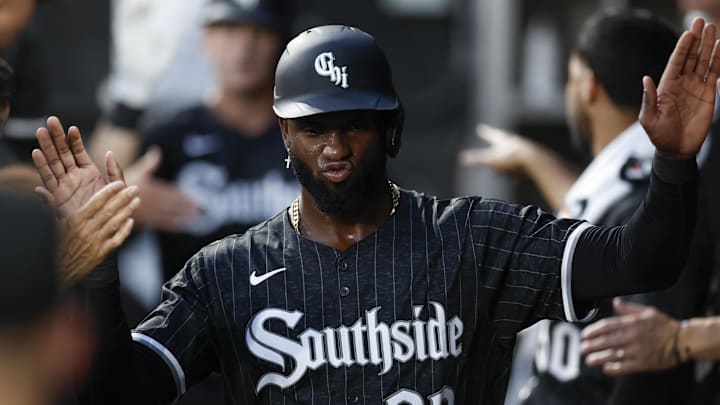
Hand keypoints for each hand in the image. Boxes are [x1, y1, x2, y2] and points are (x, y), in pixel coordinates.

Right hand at [32, 116, 124, 218]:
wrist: (107, 227)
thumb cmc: (115, 208)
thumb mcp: (119, 187)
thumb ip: (115, 170)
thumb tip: (109, 153)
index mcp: (88, 172)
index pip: (78, 151)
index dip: (74, 140)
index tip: (71, 127)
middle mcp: (74, 176)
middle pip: (62, 153)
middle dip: (56, 137)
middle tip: (51, 121)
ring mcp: (65, 185)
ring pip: (53, 162)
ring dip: (46, 147)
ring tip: (41, 132)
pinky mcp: (58, 196)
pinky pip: (49, 179)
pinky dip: (42, 166)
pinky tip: (37, 153)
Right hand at [57, 181, 139, 283]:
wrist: (57, 272)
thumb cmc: (52, 247)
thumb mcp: (50, 226)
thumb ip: (52, 207)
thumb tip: (40, 191)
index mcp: (75, 221)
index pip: (95, 202)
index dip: (109, 192)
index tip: (119, 183)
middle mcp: (87, 230)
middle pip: (109, 210)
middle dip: (123, 198)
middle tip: (135, 189)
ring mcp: (95, 242)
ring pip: (115, 223)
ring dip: (127, 211)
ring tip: (137, 201)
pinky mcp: (101, 253)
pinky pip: (116, 239)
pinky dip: (124, 230)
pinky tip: (131, 222)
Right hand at [125, 147, 197, 231]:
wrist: (104, 202)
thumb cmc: (120, 185)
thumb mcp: (134, 171)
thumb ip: (149, 163)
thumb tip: (157, 151)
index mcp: (147, 189)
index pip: (168, 193)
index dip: (181, 196)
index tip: (194, 198)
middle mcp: (147, 201)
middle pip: (170, 205)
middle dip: (185, 207)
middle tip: (200, 208)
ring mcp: (145, 213)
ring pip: (167, 215)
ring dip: (181, 216)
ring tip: (195, 216)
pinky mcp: (142, 222)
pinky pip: (159, 224)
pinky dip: (171, 226)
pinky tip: (182, 227)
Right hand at [458, 124, 533, 176]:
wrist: (535, 162)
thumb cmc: (512, 159)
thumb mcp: (491, 160)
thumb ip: (476, 160)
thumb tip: (462, 158)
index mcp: (503, 140)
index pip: (490, 135)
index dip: (484, 133)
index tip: (480, 128)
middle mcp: (514, 143)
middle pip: (502, 145)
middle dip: (496, 151)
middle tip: (493, 152)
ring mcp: (523, 150)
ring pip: (512, 156)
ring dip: (507, 164)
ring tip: (506, 172)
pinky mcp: (532, 160)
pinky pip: (521, 166)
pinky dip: (517, 171)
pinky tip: (518, 178)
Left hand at [580, 298, 679, 375]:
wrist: (683, 340)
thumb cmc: (664, 325)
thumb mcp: (647, 311)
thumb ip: (629, 308)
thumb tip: (615, 302)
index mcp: (633, 323)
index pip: (607, 326)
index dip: (594, 331)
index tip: (585, 335)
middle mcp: (633, 336)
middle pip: (607, 341)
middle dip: (592, 345)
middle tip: (581, 348)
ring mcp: (638, 351)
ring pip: (614, 355)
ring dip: (599, 358)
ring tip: (588, 359)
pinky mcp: (643, 363)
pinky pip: (625, 367)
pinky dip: (614, 369)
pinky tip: (605, 368)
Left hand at [640, 18, 719, 158]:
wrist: (676, 149)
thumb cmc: (659, 134)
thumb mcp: (648, 118)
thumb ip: (648, 98)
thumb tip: (645, 79)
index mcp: (666, 85)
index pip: (676, 61)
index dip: (682, 47)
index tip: (689, 33)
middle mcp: (681, 83)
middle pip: (691, 57)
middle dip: (696, 40)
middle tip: (702, 21)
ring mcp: (695, 87)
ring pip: (703, 62)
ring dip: (709, 46)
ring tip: (713, 28)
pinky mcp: (708, 95)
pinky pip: (714, 74)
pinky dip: (718, 61)